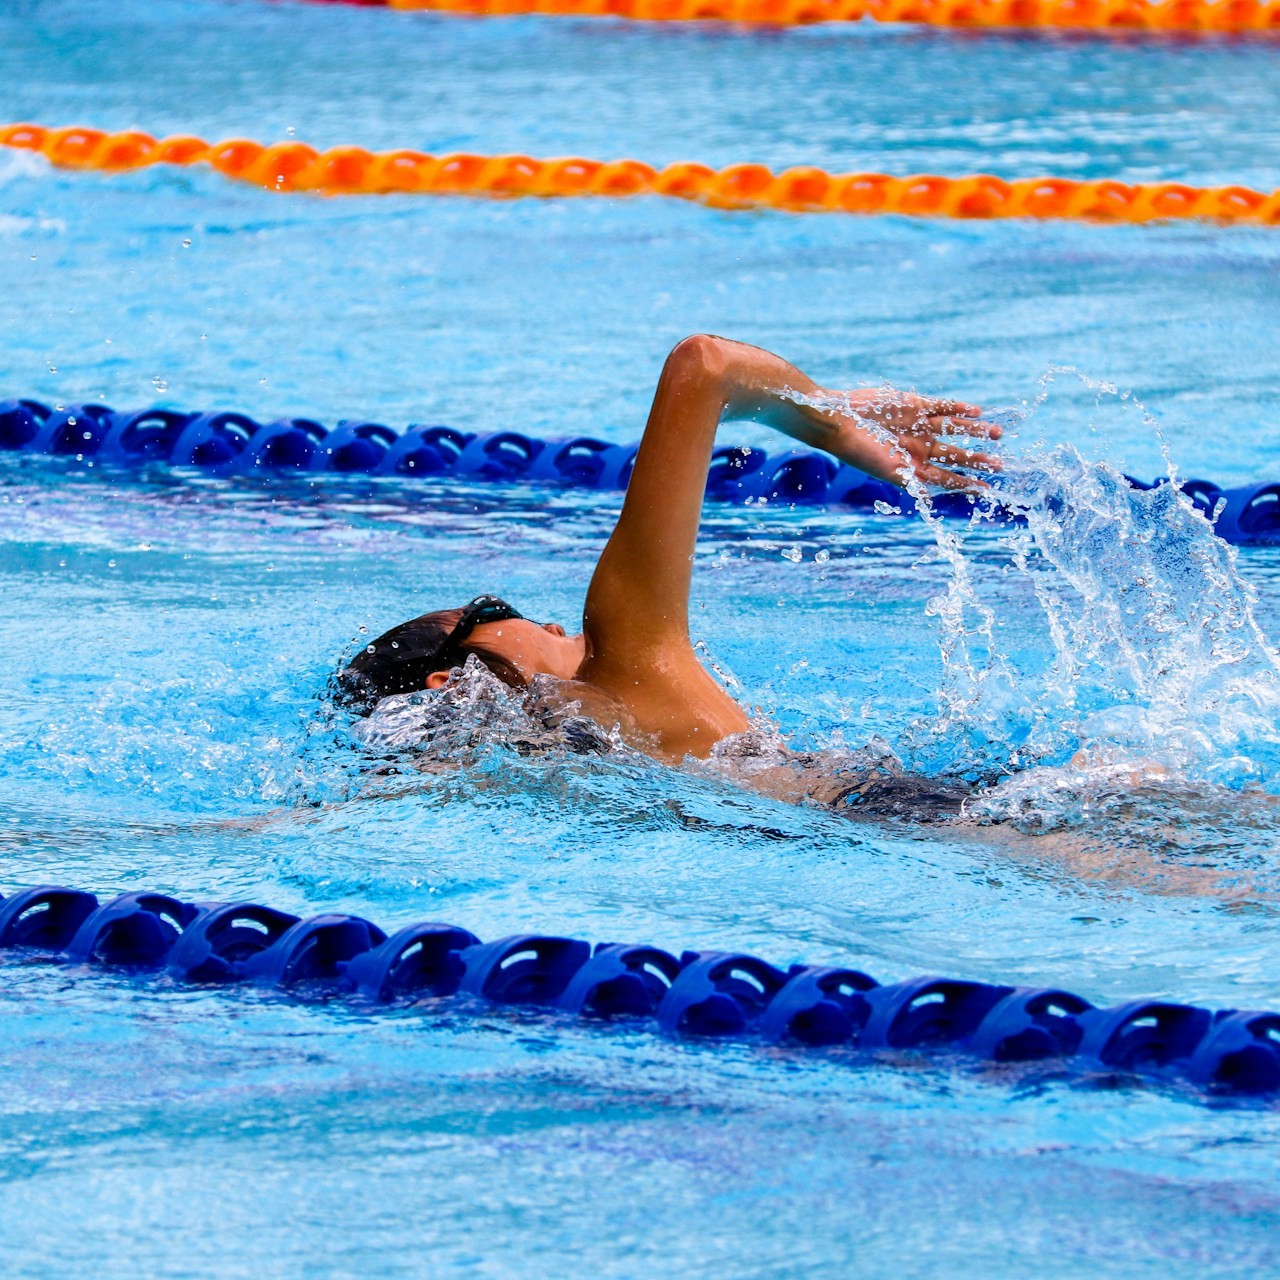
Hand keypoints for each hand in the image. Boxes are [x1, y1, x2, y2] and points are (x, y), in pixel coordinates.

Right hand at [820, 388, 1001, 490]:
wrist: (839, 420)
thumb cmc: (859, 451)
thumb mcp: (886, 471)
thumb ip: (910, 481)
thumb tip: (930, 496)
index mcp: (912, 466)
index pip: (946, 478)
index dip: (966, 484)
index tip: (986, 490)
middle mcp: (919, 447)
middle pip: (955, 454)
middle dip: (977, 460)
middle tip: (999, 464)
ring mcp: (918, 425)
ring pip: (954, 429)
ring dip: (975, 431)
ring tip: (997, 433)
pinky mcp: (914, 404)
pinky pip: (942, 407)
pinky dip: (958, 409)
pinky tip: (975, 411)